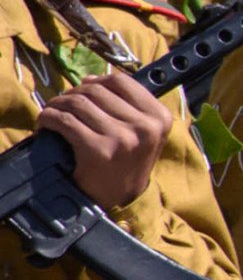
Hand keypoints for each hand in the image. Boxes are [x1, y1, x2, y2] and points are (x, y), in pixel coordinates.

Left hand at [40, 64, 167, 208]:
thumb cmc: (126, 163)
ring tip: (53, 114)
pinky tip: (46, 125)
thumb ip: (127, 105)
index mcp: (160, 118)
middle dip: (72, 94)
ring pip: (78, 103)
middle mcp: (145, 127)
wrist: (118, 199)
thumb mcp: (143, 132)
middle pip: (96, 90)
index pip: (121, 82)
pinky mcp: (98, 149)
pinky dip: (49, 119)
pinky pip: (65, 121)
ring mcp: (122, 138)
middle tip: (62, 105)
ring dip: (57, 105)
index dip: (97, 81)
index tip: (84, 90)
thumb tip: (92, 80)